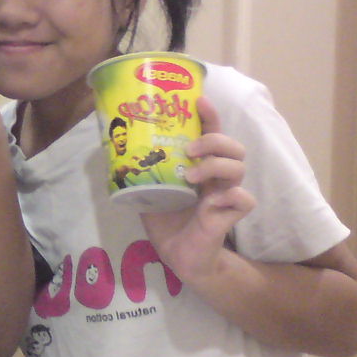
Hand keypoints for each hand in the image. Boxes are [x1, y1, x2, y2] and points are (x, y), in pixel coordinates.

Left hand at [139, 96, 255, 282]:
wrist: (177, 255)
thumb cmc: (166, 221)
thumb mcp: (147, 191)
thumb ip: (139, 172)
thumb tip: (112, 149)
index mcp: (200, 167)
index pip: (212, 134)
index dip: (210, 116)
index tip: (198, 100)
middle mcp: (217, 178)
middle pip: (233, 146)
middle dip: (213, 140)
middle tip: (190, 149)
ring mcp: (226, 196)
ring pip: (239, 167)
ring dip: (216, 165)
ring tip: (191, 177)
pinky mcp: (231, 216)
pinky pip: (244, 199)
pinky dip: (231, 196)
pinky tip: (213, 201)